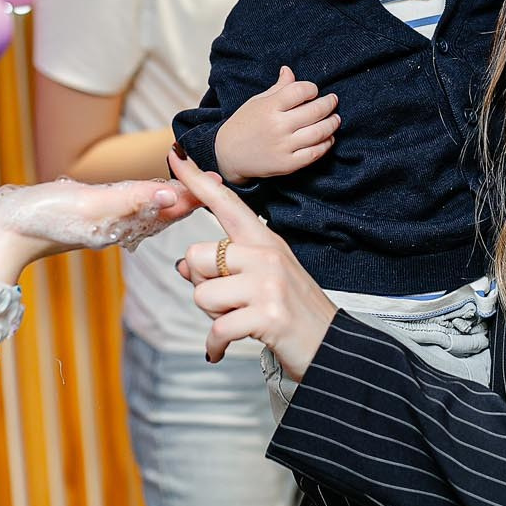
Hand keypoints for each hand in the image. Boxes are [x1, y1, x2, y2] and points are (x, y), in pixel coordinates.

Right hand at [0, 176, 195, 284]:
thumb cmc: (44, 220)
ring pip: (141, 212)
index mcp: (123, 224)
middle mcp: (114, 225)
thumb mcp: (94, 206)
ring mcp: (96, 222)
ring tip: (186, 189)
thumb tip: (175, 195)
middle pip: (160, 211)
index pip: (169, 209)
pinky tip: (136, 201)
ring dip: (164, 199)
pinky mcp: (78, 215)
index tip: (222, 181)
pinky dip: (134, 202)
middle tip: (214, 182)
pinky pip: (117, 210)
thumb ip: (134, 199)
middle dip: (186, 197)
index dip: (194, 195)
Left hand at [169, 147, 336, 375]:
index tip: (176, 155)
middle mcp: (267, 254)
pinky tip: (221, 350)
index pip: (226, 203)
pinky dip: (215, 345)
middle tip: (229, 304)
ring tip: (239, 321)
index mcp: (265, 240)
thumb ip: (224, 268)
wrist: (330, 346)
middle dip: (202, 286)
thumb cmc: (293, 312)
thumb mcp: (262, 279)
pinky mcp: (268, 315)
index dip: (196, 181)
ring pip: (202, 294)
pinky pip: (217, 328)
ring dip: (212, 316)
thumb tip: (182, 266)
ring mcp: (269, 283)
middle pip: (197, 256)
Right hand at [214, 66, 338, 185]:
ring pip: (319, 132)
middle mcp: (278, 126)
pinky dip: (326, 144)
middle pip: (315, 111)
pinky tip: (328, 138)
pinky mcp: (287, 164)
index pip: (300, 91)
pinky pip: (315, 153)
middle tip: (333, 100)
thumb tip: (289, 70)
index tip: (313, 90)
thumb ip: (277, 88)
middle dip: (329, 103)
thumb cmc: (244, 124)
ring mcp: (284, 146)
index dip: (312, 88)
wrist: (228, 155)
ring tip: (335, 119)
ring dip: (332, 124)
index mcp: (269, 107)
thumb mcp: (257, 102)